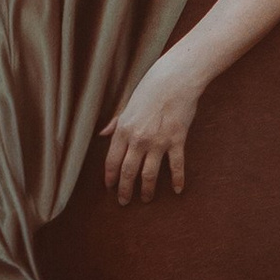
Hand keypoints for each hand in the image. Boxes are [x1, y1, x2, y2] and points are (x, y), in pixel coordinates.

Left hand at [103, 52, 200, 202]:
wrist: (176, 78)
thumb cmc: (151, 87)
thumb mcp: (127, 103)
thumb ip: (115, 122)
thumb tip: (102, 134)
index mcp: (124, 129)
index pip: (112, 161)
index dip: (110, 177)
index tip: (109, 188)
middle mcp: (138, 139)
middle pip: (128, 172)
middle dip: (124, 190)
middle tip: (124, 201)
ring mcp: (158, 142)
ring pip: (149, 175)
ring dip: (146, 190)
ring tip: (146, 199)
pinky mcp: (177, 140)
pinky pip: (176, 166)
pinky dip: (177, 179)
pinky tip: (177, 190)